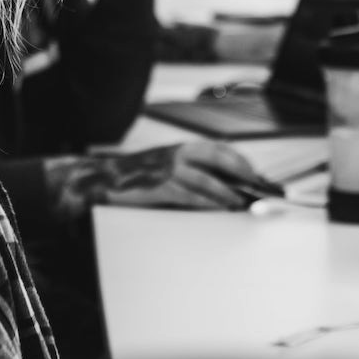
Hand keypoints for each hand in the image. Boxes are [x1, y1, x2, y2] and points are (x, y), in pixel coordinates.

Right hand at [44, 141, 265, 218]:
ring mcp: (168, 169)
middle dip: (244, 173)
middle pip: (221, 158)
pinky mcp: (159, 186)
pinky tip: (221, 210)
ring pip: (209, 180)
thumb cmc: (132, 178)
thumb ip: (186, 174)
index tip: (257, 174)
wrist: (98, 180)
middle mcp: (177, 153)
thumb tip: (220, 188)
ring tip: (244, 205)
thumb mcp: (162, 168)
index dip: (241, 161)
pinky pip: (191, 196)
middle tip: (259, 189)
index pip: (219, 149)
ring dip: (230, 193)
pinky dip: (209, 203)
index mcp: (179, 147)